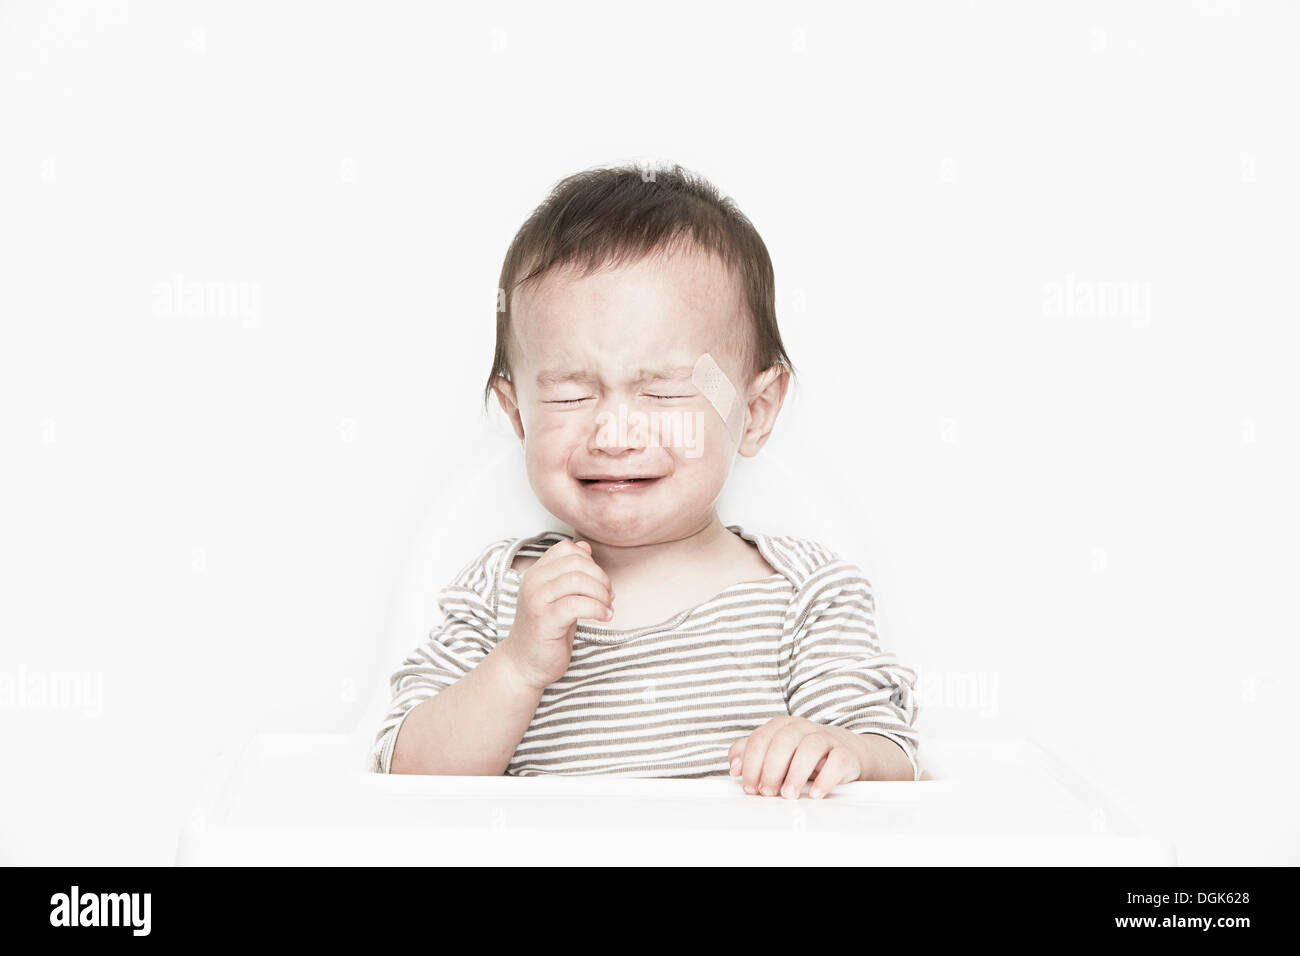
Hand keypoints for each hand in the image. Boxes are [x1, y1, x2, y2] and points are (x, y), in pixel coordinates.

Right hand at [499, 539, 612, 691]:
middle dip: (600, 578)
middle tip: (609, 596)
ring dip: (601, 593)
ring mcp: (537, 600)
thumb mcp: (557, 595)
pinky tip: (604, 616)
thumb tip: (585, 546)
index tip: (598, 582)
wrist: (524, 663)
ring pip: (577, 581)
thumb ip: (569, 572)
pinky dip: (597, 609)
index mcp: (536, 572)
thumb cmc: (545, 630)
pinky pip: (577, 605)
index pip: (567, 549)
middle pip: (576, 563)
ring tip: (607, 607)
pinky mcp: (545, 620)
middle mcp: (533, 582)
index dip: (590, 562)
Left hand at [727, 716, 865, 798]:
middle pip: (783, 741)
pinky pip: (837, 761)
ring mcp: (825, 738)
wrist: (842, 752)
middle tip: (767, 792)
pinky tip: (815, 793)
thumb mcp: (772, 753)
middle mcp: (803, 728)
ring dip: (796, 773)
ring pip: (810, 747)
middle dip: (772, 769)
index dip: (752, 764)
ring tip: (789, 794)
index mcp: (781, 726)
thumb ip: (749, 754)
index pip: (761, 739)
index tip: (750, 786)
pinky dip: (825, 778)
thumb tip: (735, 767)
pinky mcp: (845, 753)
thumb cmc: (801, 755)